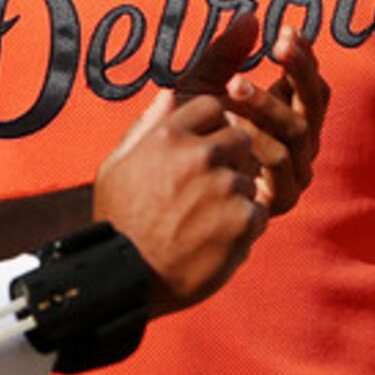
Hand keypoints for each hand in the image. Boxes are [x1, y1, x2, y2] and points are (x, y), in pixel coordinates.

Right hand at [92, 84, 264, 310]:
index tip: (205, 149)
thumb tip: (169, 94)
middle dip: (231, 159)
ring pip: (249, 178)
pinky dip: (243, 227)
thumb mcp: (115, 167)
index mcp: (167, 136)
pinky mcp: (243, 218)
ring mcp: (224, 186)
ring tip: (204, 223)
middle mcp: (199, 154)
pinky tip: (215, 241)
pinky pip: (258, 212)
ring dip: (235, 197)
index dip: (213, 127)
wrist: (125, 280)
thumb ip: (145, 127)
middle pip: (241, 138)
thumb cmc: (117, 223)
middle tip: (208, 190)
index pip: (213, 106)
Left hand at [165, 12, 328, 215]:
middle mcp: (299, 145)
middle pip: (314, 103)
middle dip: (299, 71)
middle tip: (280, 45)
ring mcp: (294, 174)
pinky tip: (230, 120)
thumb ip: (225, 56)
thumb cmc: (187, 139)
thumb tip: (251, 16)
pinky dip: (258, 138)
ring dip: (268, 103)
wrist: (163, 194)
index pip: (310, 84)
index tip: (287, 31)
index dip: (303, 58)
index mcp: (288, 118)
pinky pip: (279, 163)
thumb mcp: (201, 89)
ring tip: (234, 83)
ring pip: (296, 131)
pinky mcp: (280, 199)